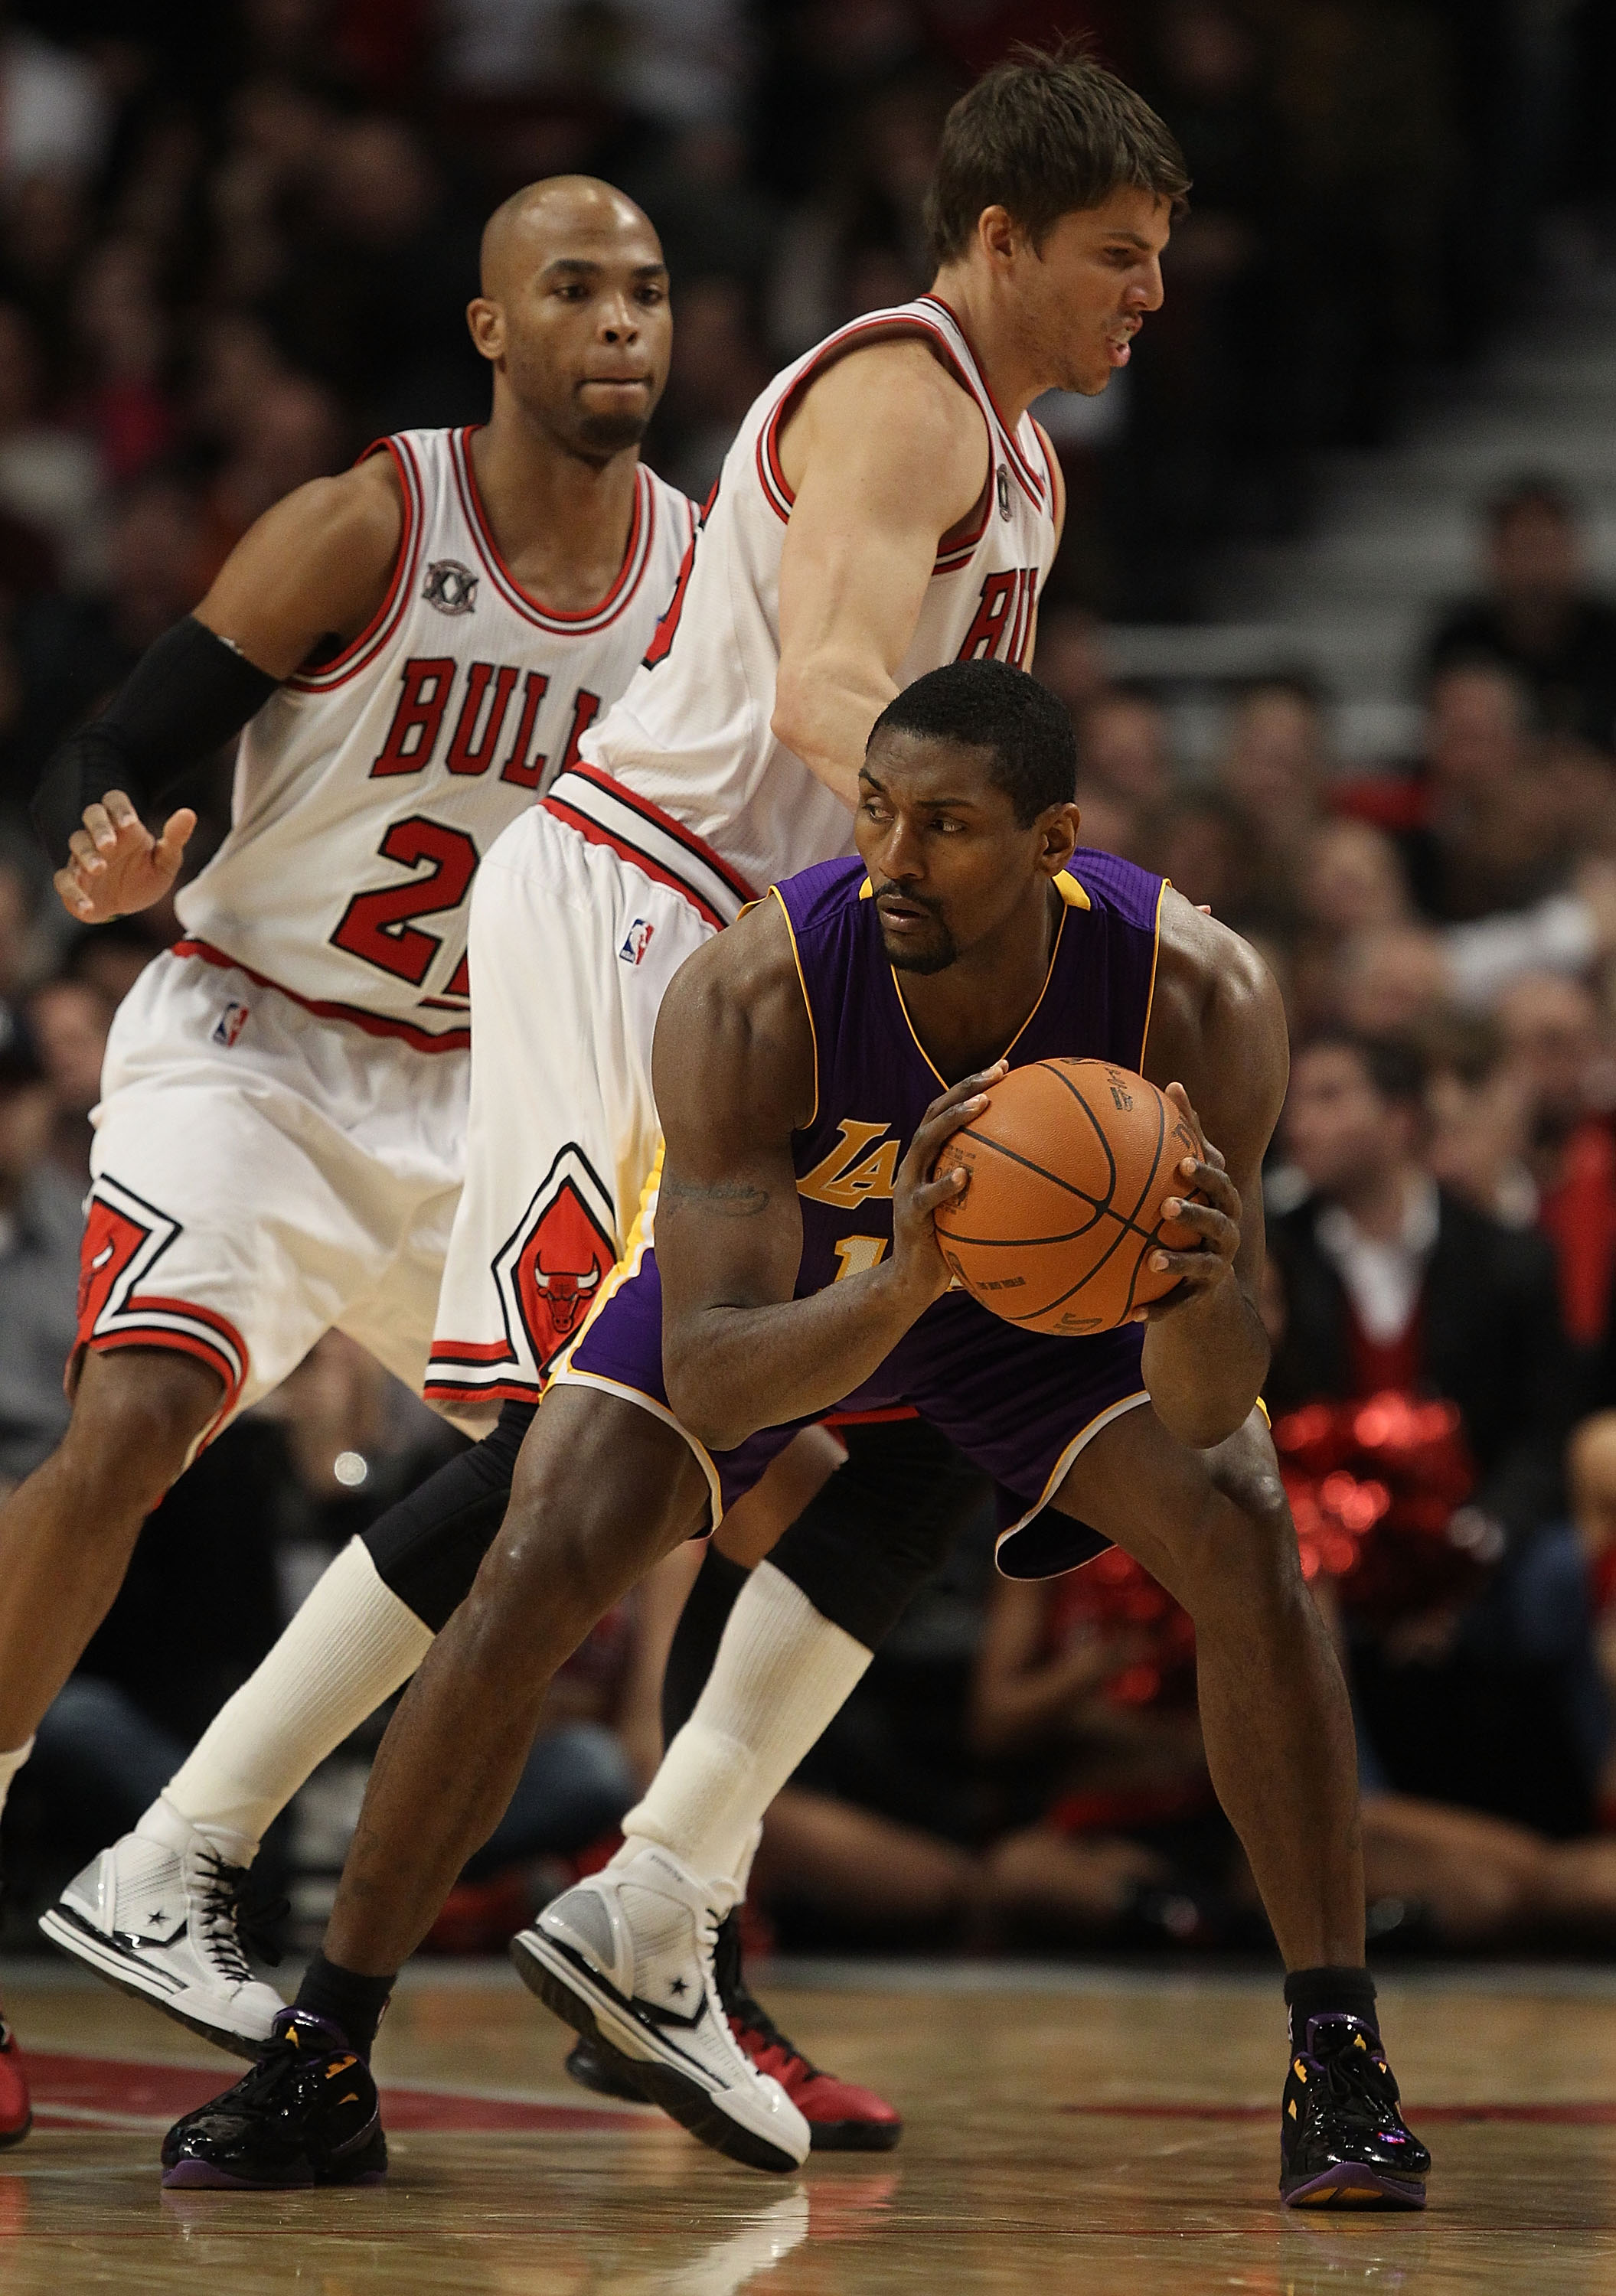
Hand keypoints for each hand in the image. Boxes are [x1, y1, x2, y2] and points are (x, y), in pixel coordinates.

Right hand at [53, 789, 196, 922]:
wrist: (129, 907)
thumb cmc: (145, 876)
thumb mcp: (165, 862)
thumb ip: (174, 839)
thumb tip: (188, 813)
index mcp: (123, 826)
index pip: (114, 801)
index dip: (119, 808)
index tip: (130, 823)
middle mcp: (101, 836)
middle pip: (92, 815)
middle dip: (99, 828)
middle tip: (109, 845)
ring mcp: (83, 856)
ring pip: (77, 843)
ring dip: (86, 856)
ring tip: (99, 869)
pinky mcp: (73, 880)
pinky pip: (64, 880)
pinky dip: (73, 893)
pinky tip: (87, 906)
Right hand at [887, 1061, 1006, 1309]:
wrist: (912, 1281)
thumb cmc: (950, 1244)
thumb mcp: (971, 1210)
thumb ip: (993, 1189)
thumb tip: (1047, 1179)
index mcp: (929, 1159)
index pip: (947, 1111)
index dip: (971, 1086)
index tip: (1004, 1067)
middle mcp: (915, 1165)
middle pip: (935, 1113)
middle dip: (965, 1088)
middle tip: (997, 1072)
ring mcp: (908, 1187)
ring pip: (926, 1142)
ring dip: (953, 1120)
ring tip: (981, 1105)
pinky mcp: (909, 1216)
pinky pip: (927, 1197)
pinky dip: (945, 1184)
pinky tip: (965, 1176)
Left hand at [1130, 1081, 1240, 1321]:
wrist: (1208, 1293)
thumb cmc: (1191, 1221)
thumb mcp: (1187, 1184)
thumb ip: (1181, 1142)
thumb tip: (1170, 1084)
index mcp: (1219, 1201)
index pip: (1217, 1176)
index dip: (1203, 1165)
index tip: (1181, 1159)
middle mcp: (1225, 1230)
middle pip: (1220, 1215)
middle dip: (1198, 1208)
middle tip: (1167, 1203)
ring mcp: (1216, 1265)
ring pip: (1205, 1261)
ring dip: (1180, 1259)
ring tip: (1153, 1258)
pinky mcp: (1202, 1298)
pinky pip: (1180, 1307)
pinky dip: (1157, 1311)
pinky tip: (1131, 1316)